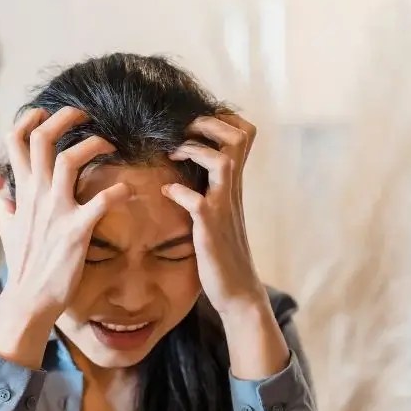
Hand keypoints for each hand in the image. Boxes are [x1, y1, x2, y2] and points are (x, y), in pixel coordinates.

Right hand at [0, 106, 132, 323]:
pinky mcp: (77, 230)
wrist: (28, 299)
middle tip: (84, 115)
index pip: (15, 142)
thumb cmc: (22, 265)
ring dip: (93, 145)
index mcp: (22, 192)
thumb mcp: (8, 231)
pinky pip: (102, 201)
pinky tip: (129, 191)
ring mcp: (56, 211)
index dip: (29, 120)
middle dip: (64, 118)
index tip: (44, 113)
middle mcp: (36, 196)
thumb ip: (5, 206)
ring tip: (109, 145)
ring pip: (69, 159)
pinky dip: (119, 191)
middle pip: (42, 139)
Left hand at [163, 113, 268, 321]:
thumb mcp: (216, 213)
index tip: (194, 123)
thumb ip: (207, 191)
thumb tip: (180, 176)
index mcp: (233, 185)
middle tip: (183, 130)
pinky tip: (166, 193)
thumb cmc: (221, 251)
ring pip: (223, 163)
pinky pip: (197, 202)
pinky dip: (179, 192)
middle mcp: (233, 191)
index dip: (222, 119)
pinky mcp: (211, 229)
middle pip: (239, 138)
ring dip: (195, 151)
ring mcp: (224, 208)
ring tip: (173, 153)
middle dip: (209, 124)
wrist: (237, 290)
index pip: (244, 136)